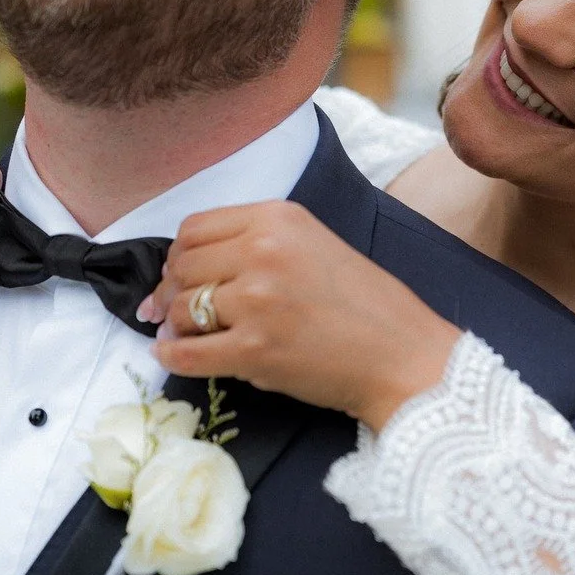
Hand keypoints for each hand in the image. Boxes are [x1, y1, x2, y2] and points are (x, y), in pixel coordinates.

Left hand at [146, 202, 460, 431]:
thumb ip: (258, 246)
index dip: (179, 256)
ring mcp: (258, 300)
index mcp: (278, 218)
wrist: (403, 355)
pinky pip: (187, 353)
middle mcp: (263, 251)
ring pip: (181, 308)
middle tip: (174, 311)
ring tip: (189, 335)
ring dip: (177, 325)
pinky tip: (172, 356)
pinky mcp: (254, 349)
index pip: (194, 228)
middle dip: (171, 291)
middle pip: (182, 266)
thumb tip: (185, 270)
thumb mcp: (314, 246)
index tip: (181, 276)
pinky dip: (171, 356)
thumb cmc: (365, 306)